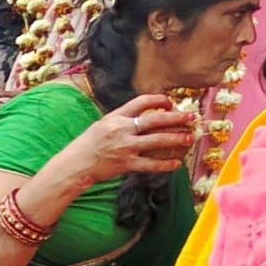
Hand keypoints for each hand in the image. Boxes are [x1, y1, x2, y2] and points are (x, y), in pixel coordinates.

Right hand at [74, 94, 196, 183]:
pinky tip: (176, 164)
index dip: (160, 100)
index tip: (171, 103)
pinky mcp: (126, 164)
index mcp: (116, 116)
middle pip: (156, 119)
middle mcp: (122, 129)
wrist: (74, 165)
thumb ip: (122, 120)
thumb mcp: (102, 125)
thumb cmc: (87, 145)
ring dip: (177, 138)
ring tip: (189, 138)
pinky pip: (151, 164)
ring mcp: (124, 147)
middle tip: (192, 117)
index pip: (142, 101)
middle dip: (177, 117)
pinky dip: (165, 165)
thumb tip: (143, 116)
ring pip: (158, 140)